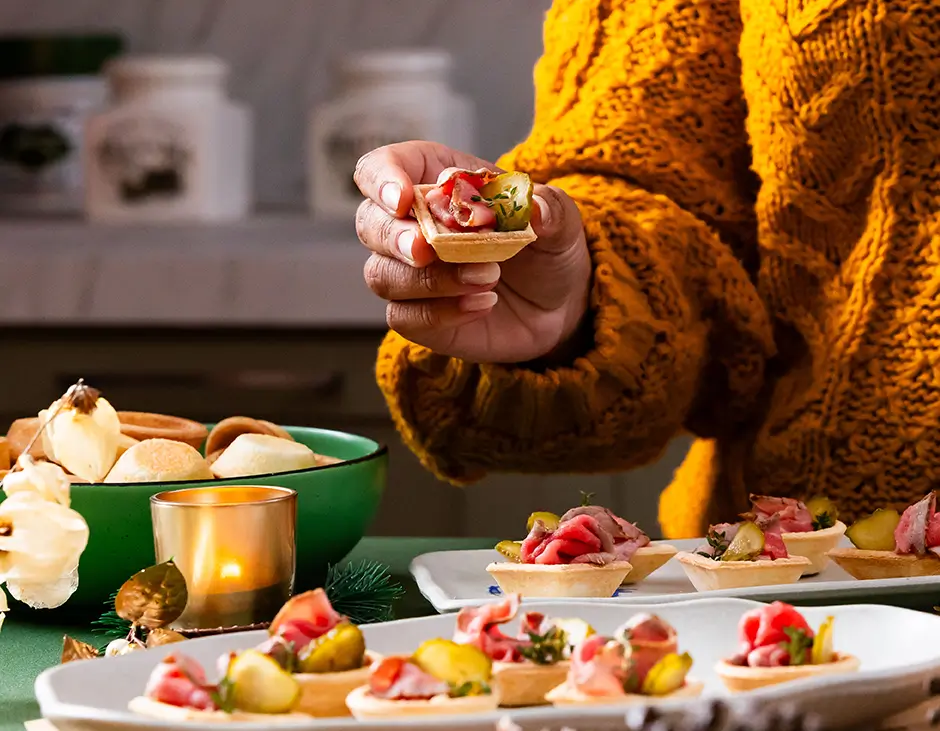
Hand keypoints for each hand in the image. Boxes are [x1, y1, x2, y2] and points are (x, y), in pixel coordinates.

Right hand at [354, 141, 591, 363]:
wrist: (557, 304)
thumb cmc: (546, 247)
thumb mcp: (561, 221)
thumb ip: (550, 209)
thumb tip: (534, 207)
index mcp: (433, 181)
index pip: (381, 168)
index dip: (382, 179)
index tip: (402, 198)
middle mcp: (411, 225)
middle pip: (370, 223)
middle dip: (395, 237)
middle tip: (427, 249)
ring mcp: (408, 274)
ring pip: (382, 274)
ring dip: (429, 280)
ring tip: (487, 278)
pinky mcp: (416, 316)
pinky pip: (404, 316)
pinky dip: (439, 313)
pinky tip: (481, 305)